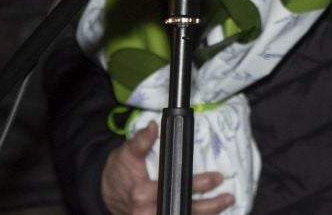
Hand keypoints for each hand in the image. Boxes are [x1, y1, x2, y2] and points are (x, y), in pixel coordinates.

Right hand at [100, 122, 235, 214]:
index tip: (216, 178)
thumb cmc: (118, 172)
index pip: (176, 188)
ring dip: (206, 214)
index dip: (199, 184)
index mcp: (141, 193)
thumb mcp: (126, 153)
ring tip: (224, 204)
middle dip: (209, 206)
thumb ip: (140, 141)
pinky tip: (209, 213)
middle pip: (183, 211)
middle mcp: (147, 211)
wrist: (104, 192)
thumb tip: (153, 126)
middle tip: (227, 196)